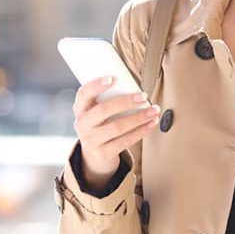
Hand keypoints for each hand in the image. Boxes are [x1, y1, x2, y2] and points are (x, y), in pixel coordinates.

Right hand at [72, 75, 160, 191]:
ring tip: (153, 111)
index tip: (111, 78)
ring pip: (116, 127)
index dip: (95, 85)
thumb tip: (133, 90)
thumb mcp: (97, 112)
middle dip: (125, 102)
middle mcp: (82, 124)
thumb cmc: (101, 125)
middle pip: (103, 110)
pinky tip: (151, 124)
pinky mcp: (102, 153)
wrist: (94, 154)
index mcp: (81, 109)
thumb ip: (108, 100)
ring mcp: (91, 140)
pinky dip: (141, 131)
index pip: (84, 94)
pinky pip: (124, 141)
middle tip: (143, 96)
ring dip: (138, 118)